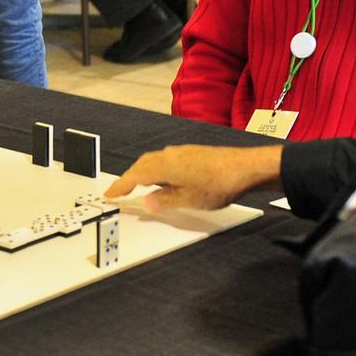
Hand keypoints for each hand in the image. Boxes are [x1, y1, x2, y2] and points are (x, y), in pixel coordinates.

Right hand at [105, 144, 283, 211]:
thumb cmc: (218, 184)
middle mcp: (170, 155)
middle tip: (120, 190)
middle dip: (129, 177)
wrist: (246, 168)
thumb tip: (148, 202)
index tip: (110, 194)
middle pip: (142, 164)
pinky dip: (158, 168)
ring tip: (140, 185)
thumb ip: (166, 200)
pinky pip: (167, 159)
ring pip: (155, 160)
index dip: (121, 185)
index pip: (135, 176)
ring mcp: (182, 152)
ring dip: (144, 171)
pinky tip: (166, 178)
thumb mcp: (189, 199)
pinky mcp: (193, 153)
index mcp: (165, 166)